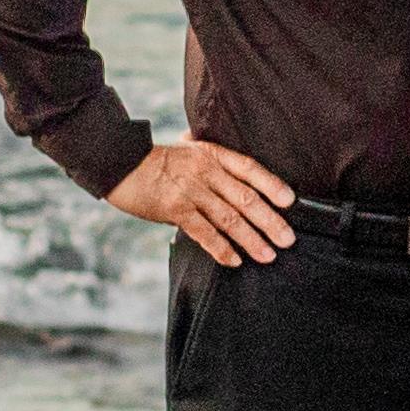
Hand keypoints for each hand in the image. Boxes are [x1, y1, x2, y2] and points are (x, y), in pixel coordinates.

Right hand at [110, 138, 295, 266]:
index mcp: (212, 155)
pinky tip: (235, 260)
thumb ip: (211, 162)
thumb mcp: (188, 151)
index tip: (290, 201)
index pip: (250, 169)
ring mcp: (191, 191)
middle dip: (270, 221)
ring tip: (268, 255)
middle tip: (288, 239)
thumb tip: (234, 175)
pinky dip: (222, 248)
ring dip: (251, 239)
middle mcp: (206, 172)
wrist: (119, 162)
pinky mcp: (175, 209)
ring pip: (229, 218)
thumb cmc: (156, 160)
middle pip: (246, 198)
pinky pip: (204, 233)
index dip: (272, 185)